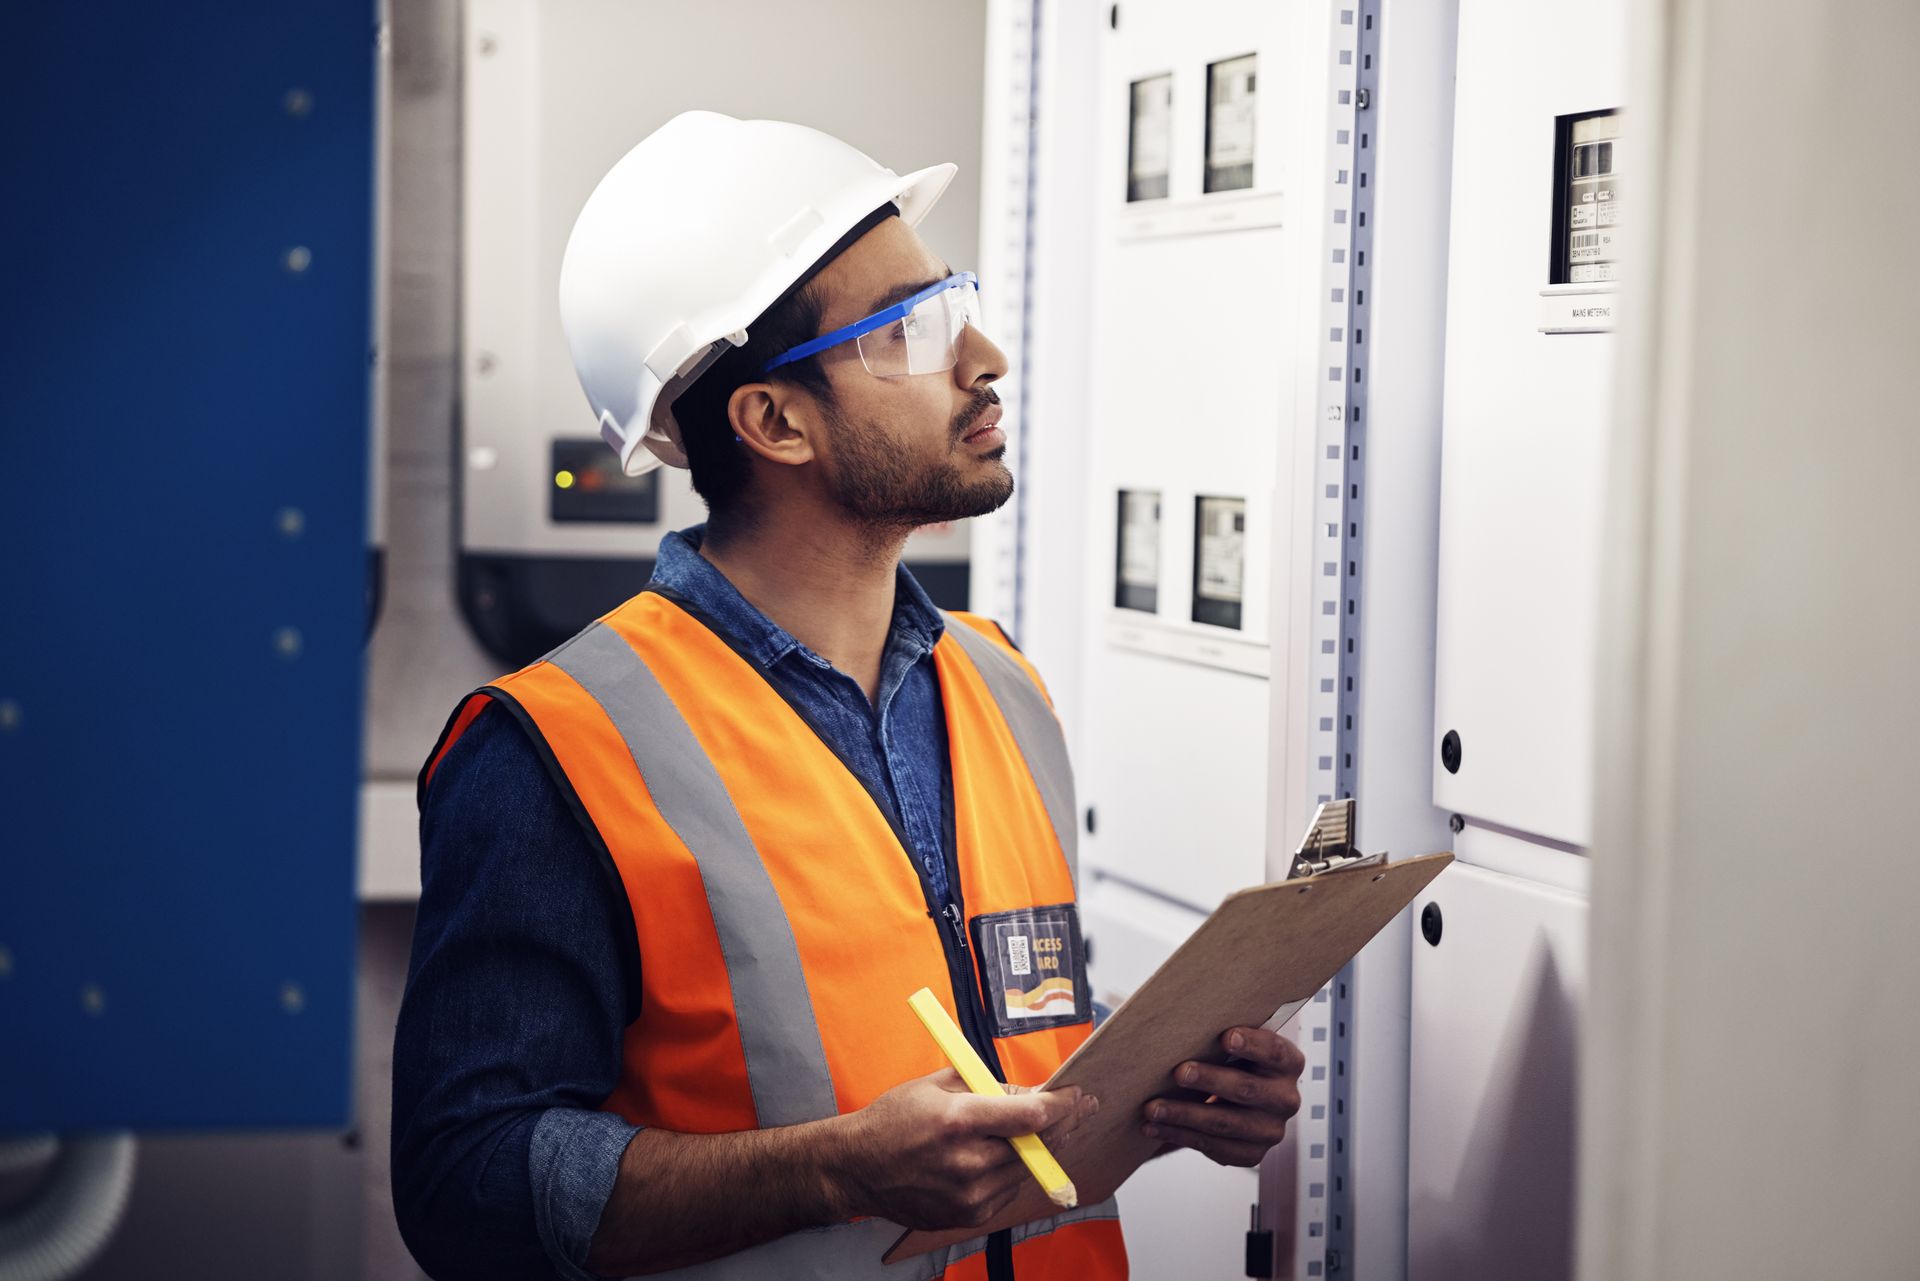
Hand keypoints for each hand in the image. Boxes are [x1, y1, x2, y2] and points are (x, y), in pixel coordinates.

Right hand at [835, 1068, 1097, 1230]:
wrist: (858, 1169)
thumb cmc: (893, 1120)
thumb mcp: (937, 1084)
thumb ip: (988, 1085)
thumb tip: (1031, 1091)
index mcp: (959, 1121)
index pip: (1031, 1116)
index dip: (1062, 1104)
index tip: (1076, 1094)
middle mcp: (968, 1162)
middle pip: (1038, 1145)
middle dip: (1066, 1124)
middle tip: (1084, 1108)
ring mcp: (970, 1195)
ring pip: (1027, 1169)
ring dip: (1043, 1148)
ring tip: (1050, 1129)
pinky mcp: (969, 1215)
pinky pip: (1008, 1189)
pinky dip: (1014, 1170)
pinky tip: (1006, 1155)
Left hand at [1141, 1027, 1304, 1166]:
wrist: (1235, 1099)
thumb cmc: (1232, 1062)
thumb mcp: (1237, 1046)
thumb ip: (1222, 1036)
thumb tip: (1181, 1026)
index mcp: (1288, 1064)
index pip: (1274, 1051)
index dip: (1252, 1044)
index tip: (1226, 1037)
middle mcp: (1285, 1099)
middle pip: (1246, 1089)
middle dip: (1209, 1080)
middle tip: (1179, 1072)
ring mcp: (1270, 1130)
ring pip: (1224, 1123)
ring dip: (1184, 1114)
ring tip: (1152, 1108)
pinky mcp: (1251, 1153)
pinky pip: (1212, 1146)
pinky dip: (1179, 1135)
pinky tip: (1154, 1127)